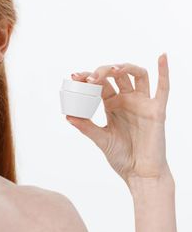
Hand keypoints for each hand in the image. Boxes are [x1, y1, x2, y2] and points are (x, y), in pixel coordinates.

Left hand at [66, 54, 170, 187]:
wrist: (140, 174)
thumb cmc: (122, 157)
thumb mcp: (101, 139)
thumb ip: (86, 126)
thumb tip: (68, 115)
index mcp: (112, 105)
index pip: (100, 84)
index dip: (88, 78)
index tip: (74, 76)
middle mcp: (127, 100)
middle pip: (116, 76)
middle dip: (102, 72)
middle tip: (90, 78)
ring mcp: (143, 103)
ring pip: (137, 75)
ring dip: (124, 67)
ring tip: (111, 70)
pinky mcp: (157, 110)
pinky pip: (163, 88)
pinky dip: (164, 71)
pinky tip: (161, 57)